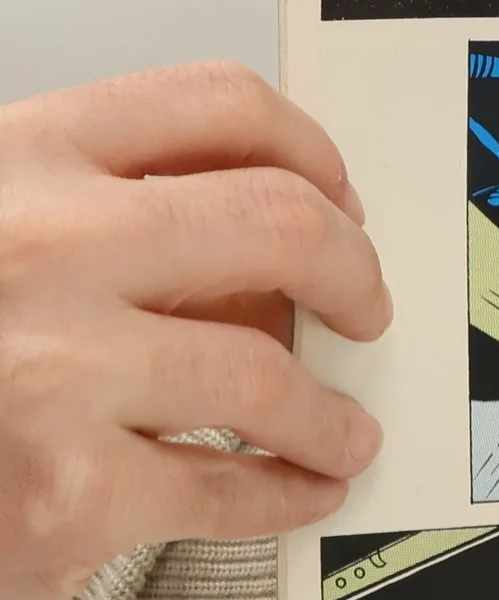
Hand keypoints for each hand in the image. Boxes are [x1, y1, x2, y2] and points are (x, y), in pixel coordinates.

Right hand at [0, 62, 390, 599]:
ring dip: (331, 411)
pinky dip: (287, 492)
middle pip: (281, 224)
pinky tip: (298, 487)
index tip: (339, 196)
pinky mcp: (67, 495)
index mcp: (22, 160)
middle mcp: (40, 248)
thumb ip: (107, 216)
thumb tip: (266, 259)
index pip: (218, 104)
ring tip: (342, 428)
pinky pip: (230, 487)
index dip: (311, 153)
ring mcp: (53, 372)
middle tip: (364, 309)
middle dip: (353, 272)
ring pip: (268, 374)